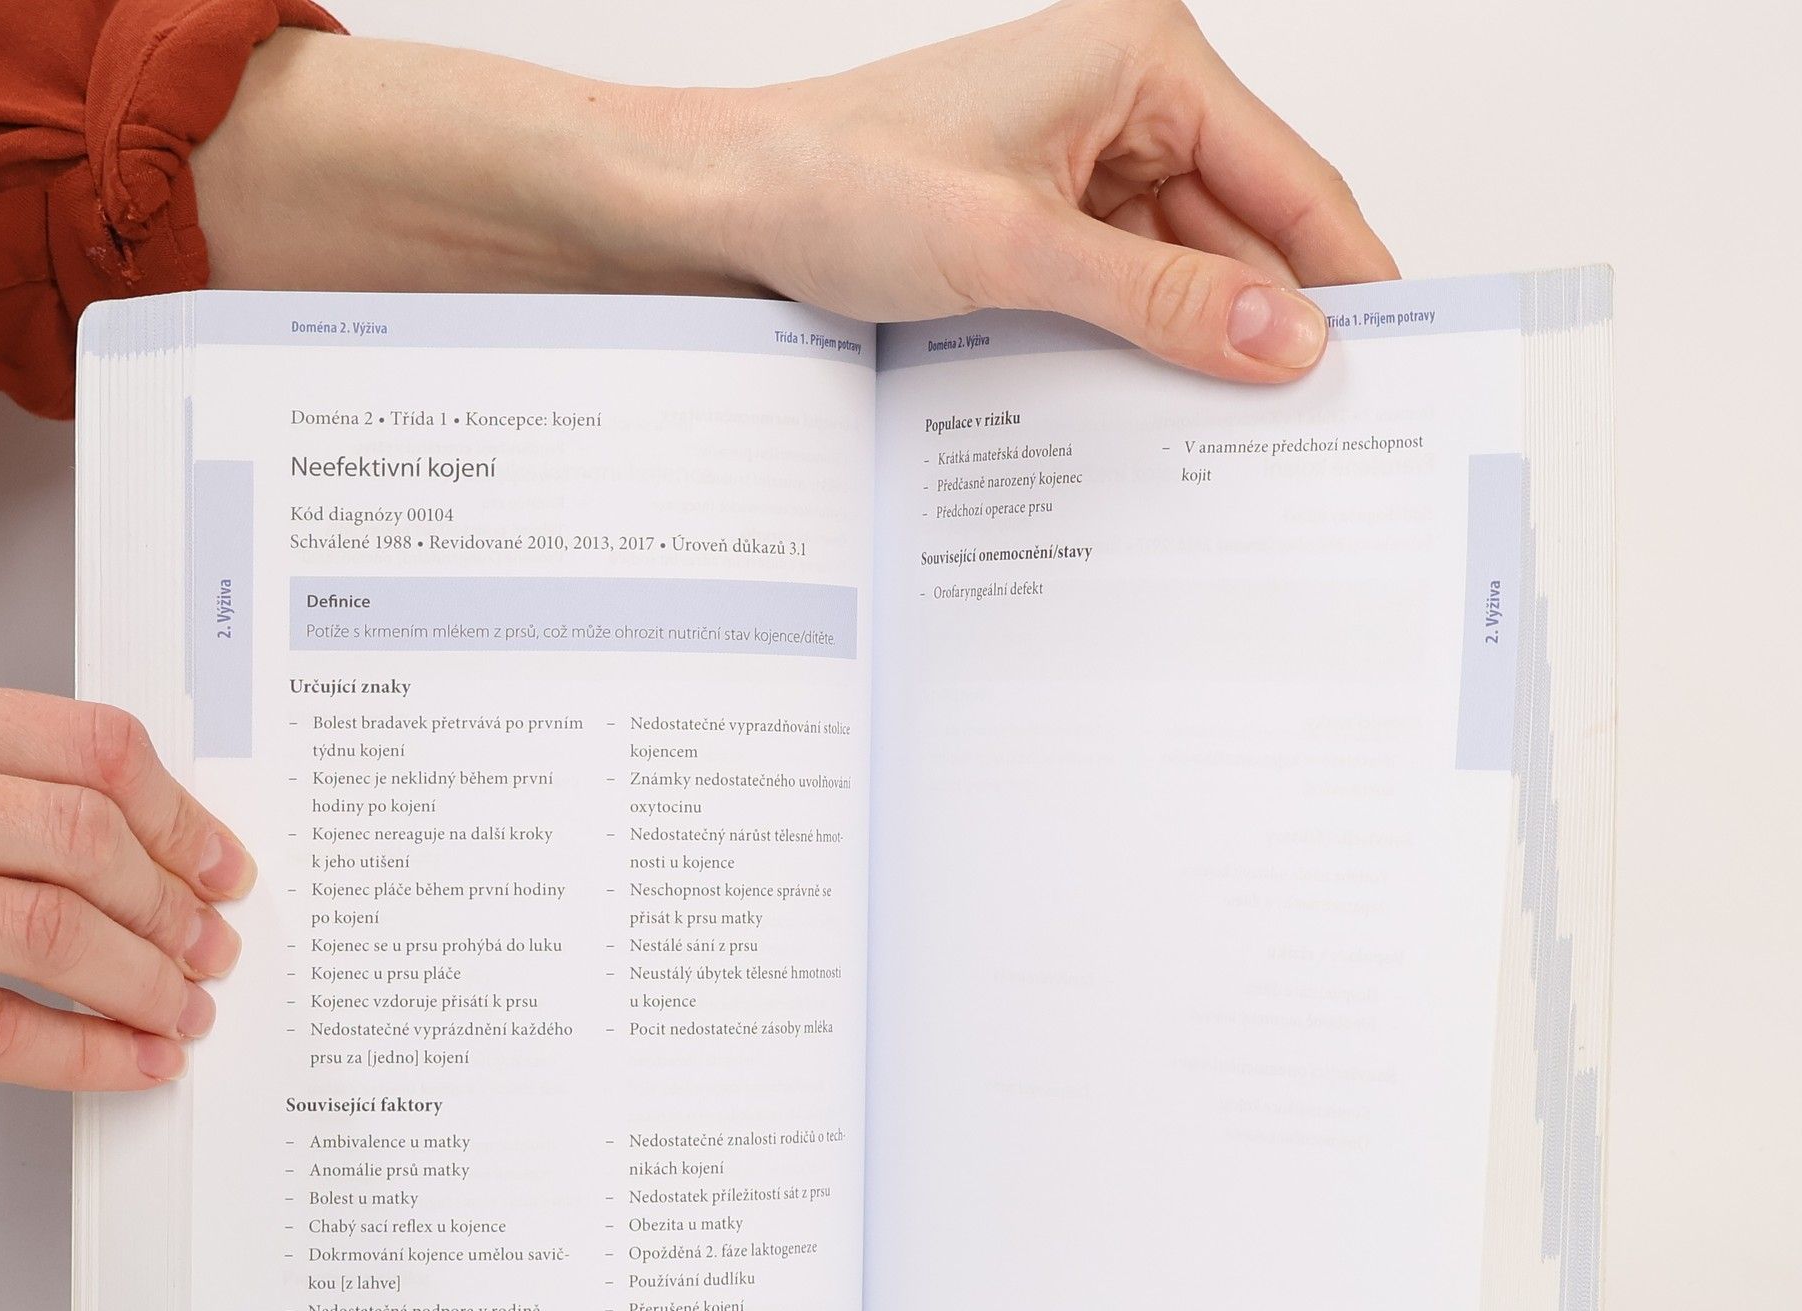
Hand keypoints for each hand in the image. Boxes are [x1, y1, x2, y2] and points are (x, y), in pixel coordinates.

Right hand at [0, 675, 251, 1090]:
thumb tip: (140, 841)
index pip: (86, 747)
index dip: (181, 816)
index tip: (223, 865)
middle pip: (82, 837)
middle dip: (173, 907)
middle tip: (211, 947)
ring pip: (45, 927)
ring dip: (143, 981)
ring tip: (182, 1009)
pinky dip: (78, 1052)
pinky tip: (128, 1061)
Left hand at [720, 0, 1398, 378]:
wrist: (727, 211)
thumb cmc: (839, 185)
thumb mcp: (1016, 250)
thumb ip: (1160, 298)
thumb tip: (1287, 340)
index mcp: (1144, 61)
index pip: (1288, 180)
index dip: (1345, 275)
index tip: (1391, 363)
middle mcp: (1128, 104)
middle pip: (1247, 234)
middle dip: (1269, 329)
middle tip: (1311, 437)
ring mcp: (1088, 168)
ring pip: (1189, 274)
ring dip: (1198, 350)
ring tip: (1231, 442)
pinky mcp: (1049, 224)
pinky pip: (1130, 295)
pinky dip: (1141, 351)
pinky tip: (1153, 412)